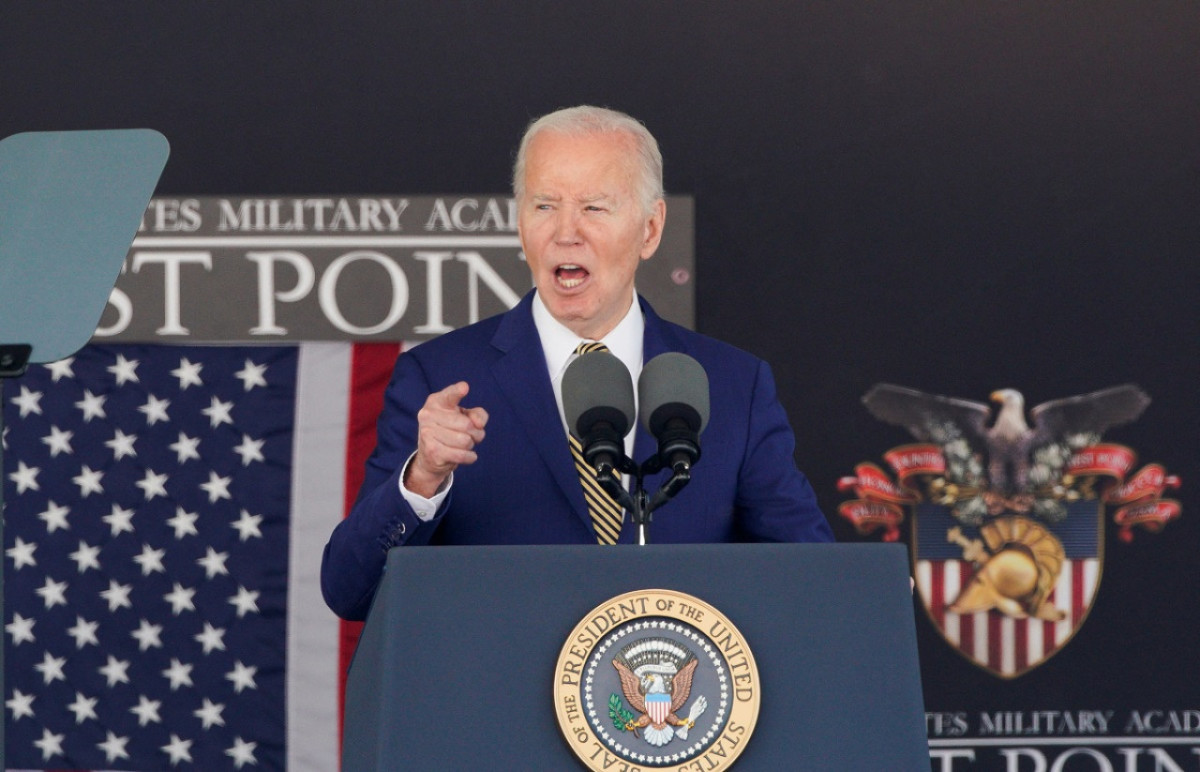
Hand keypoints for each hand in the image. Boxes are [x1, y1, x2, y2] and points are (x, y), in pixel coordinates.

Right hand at [405, 381, 488, 497]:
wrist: (430, 456)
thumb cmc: (451, 430)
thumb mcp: (466, 416)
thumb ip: (478, 414)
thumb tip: (478, 423)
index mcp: (436, 401)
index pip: (449, 395)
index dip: (457, 392)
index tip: (465, 387)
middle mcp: (428, 415)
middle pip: (467, 425)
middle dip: (476, 433)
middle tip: (470, 435)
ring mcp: (428, 433)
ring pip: (465, 441)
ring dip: (471, 445)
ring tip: (464, 444)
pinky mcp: (432, 451)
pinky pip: (462, 455)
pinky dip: (470, 457)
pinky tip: (467, 455)